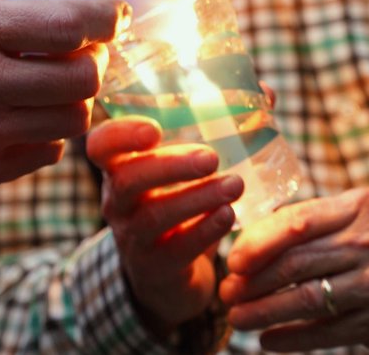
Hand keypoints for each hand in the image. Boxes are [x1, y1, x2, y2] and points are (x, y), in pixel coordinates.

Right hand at [0, 0, 130, 198]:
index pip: (66, 24)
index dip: (105, 19)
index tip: (113, 17)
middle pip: (82, 77)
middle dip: (94, 63)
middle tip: (80, 56)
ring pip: (74, 119)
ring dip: (74, 101)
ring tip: (50, 88)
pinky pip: (49, 153)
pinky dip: (48, 134)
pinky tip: (22, 118)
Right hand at [87, 118, 243, 336]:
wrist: (169, 276)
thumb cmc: (179, 203)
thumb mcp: (187, 170)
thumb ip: (222, 129)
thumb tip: (266, 93)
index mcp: (120, 167)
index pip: (101, 145)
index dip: (121, 134)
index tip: (154, 128)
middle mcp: (117, 200)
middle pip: (127, 178)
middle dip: (170, 165)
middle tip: (211, 157)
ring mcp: (132, 236)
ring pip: (154, 215)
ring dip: (196, 198)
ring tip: (235, 184)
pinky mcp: (155, 267)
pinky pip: (176, 249)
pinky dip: (203, 231)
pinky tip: (228, 216)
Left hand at [219, 186, 368, 353]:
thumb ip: (323, 223)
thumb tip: (252, 240)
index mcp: (365, 205)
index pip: (297, 221)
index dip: (257, 242)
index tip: (233, 259)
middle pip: (296, 262)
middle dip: (252, 281)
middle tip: (227, 293)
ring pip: (306, 298)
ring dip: (263, 312)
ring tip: (238, 319)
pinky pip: (326, 331)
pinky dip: (291, 338)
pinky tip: (269, 341)